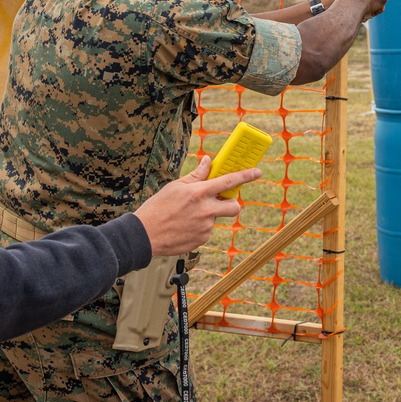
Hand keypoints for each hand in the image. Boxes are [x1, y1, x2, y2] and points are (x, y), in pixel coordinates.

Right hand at [134, 156, 259, 255]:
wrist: (144, 235)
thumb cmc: (157, 207)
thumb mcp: (175, 186)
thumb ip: (196, 175)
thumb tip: (208, 162)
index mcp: (198, 193)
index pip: (228, 181)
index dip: (245, 176)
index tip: (256, 172)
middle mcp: (205, 210)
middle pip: (234, 206)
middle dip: (230, 203)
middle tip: (218, 201)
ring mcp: (205, 227)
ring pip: (217, 218)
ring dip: (209, 215)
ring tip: (188, 215)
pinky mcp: (202, 239)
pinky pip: (207, 230)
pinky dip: (200, 227)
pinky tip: (184, 226)